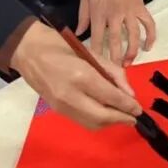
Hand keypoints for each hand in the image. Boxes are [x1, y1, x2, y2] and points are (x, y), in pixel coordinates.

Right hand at [10, 21, 141, 129]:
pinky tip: (105, 113)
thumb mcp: (91, 52)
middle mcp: (71, 95)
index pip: (111, 97)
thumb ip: (113, 73)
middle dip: (122, 119)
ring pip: (92, 123)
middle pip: (103, 117)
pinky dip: (97, 120)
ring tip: (122, 115)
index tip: (139, 109)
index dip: (128, 106)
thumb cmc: (61, 44)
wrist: (28, 50)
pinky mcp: (56, 110)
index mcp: (82, 75)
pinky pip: (82, 121)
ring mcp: (61, 105)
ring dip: (110, 122)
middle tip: (134, 117)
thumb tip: (129, 93)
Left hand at [77, 0, 157, 65]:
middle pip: (115, 42)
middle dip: (114, 59)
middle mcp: (115, 15)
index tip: (95, 67)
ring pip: (133, 37)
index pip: (97, 40)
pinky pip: (148, 24)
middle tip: (113, 72)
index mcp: (99, 13)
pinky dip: (150, 36)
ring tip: (129, 63)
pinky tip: (148, 46)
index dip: (96, 55)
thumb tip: (78, 33)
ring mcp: (130, 12)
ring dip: (132, 52)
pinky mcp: (141, 7)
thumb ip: (82, 16)